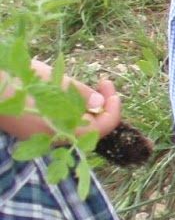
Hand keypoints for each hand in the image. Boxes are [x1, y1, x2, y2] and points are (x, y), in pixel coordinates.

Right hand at [2, 60, 124, 142]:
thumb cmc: (15, 80)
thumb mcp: (52, 81)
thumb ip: (79, 94)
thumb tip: (99, 105)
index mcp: (59, 130)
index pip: (101, 128)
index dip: (113, 109)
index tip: (110, 87)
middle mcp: (51, 139)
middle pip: (91, 129)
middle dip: (103, 107)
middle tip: (103, 83)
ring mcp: (40, 137)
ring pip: (76, 127)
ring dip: (88, 109)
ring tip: (89, 86)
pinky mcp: (31, 131)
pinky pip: (61, 125)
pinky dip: (72, 111)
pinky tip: (69, 94)